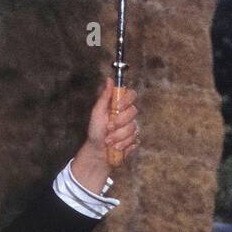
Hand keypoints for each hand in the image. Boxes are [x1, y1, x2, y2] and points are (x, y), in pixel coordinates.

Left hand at [70, 76, 139, 192]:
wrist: (98, 151)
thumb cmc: (96, 131)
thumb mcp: (97, 112)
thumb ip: (105, 97)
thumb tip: (109, 80)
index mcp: (119, 105)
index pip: (131, 94)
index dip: (127, 99)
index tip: (117, 107)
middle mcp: (128, 115)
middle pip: (133, 112)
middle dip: (119, 122)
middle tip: (108, 128)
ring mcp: (133, 127)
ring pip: (133, 128)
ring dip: (118, 137)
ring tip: (108, 141)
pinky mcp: (136, 140)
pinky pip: (135, 140)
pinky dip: (123, 145)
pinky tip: (116, 147)